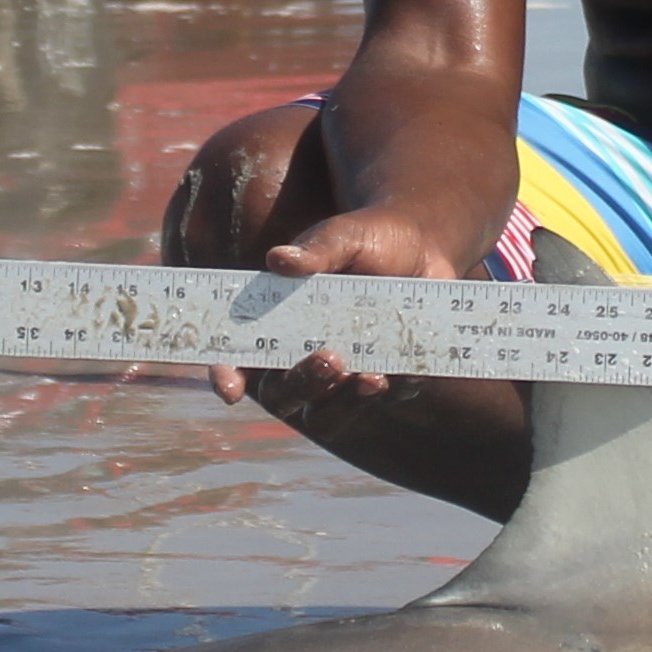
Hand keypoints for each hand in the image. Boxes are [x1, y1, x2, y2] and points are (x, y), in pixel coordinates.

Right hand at [219, 205, 460, 415]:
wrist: (425, 245)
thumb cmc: (370, 239)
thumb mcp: (344, 236)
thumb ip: (317, 249)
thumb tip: (280, 259)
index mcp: (280, 321)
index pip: (239, 357)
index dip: (227, 375)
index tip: (230, 389)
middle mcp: (304, 356)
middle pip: (281, 394)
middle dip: (300, 383)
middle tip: (329, 359)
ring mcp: (345, 374)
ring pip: (327, 414)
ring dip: (344, 401)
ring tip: (370, 378)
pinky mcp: (390, 378)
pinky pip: (388, 399)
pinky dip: (397, 389)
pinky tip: (407, 372)